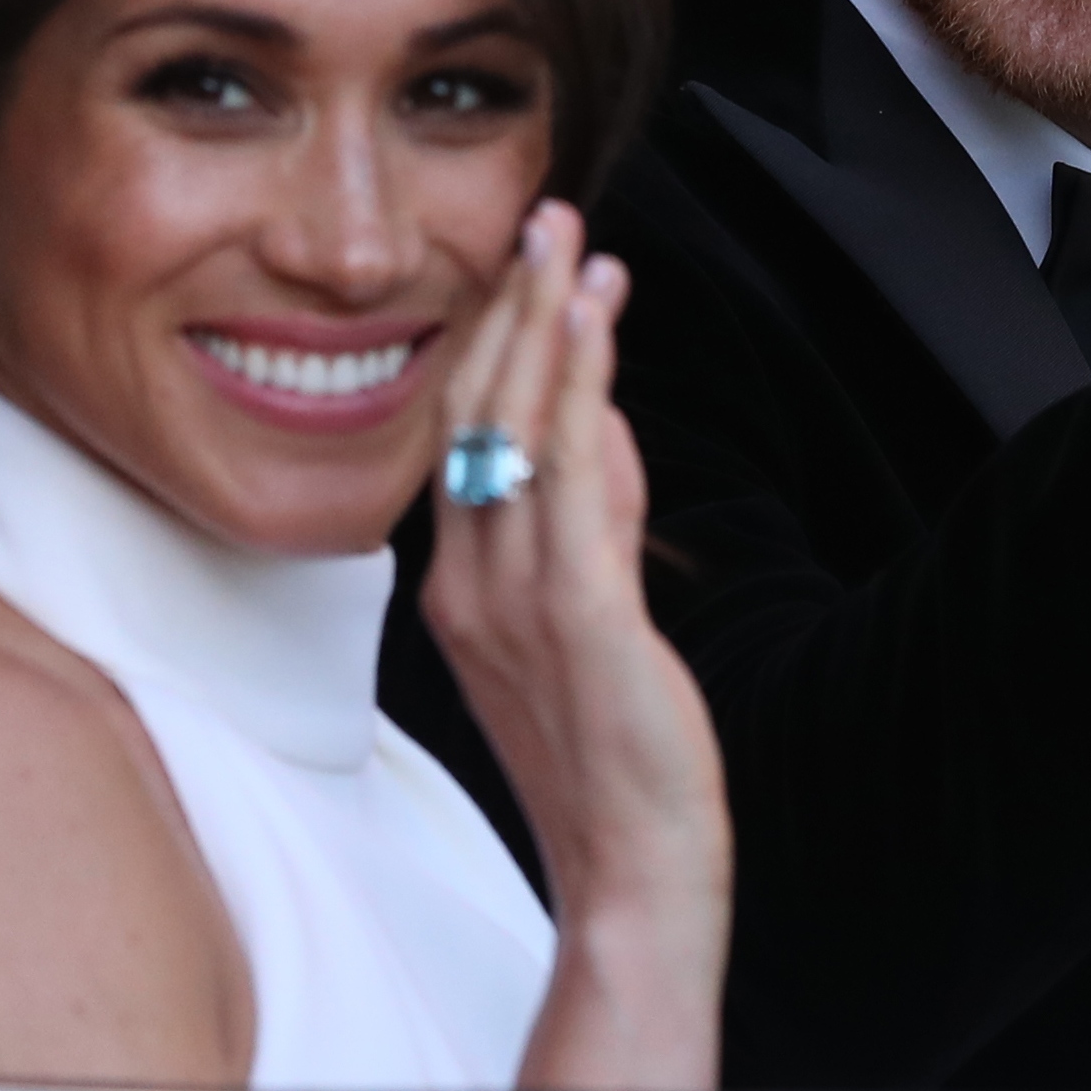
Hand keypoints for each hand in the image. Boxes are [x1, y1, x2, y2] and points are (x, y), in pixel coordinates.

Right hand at [423, 199, 729, 1090]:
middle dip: (513, 310)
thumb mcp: (591, 620)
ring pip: (517, 431)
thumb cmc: (613, 757)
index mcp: (459, 589)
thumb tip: (606, 426)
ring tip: (571, 242)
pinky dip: (580, 390)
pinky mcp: (579, 617)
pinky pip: (571, 480)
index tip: (528, 269)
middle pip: (476, 417)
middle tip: (545, 218)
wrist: (631, 873)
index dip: (493, 345)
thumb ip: (594, 522)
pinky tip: (595, 327)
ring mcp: (515, 602)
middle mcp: (469, 586)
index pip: (464, 440)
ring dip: (547, 326)